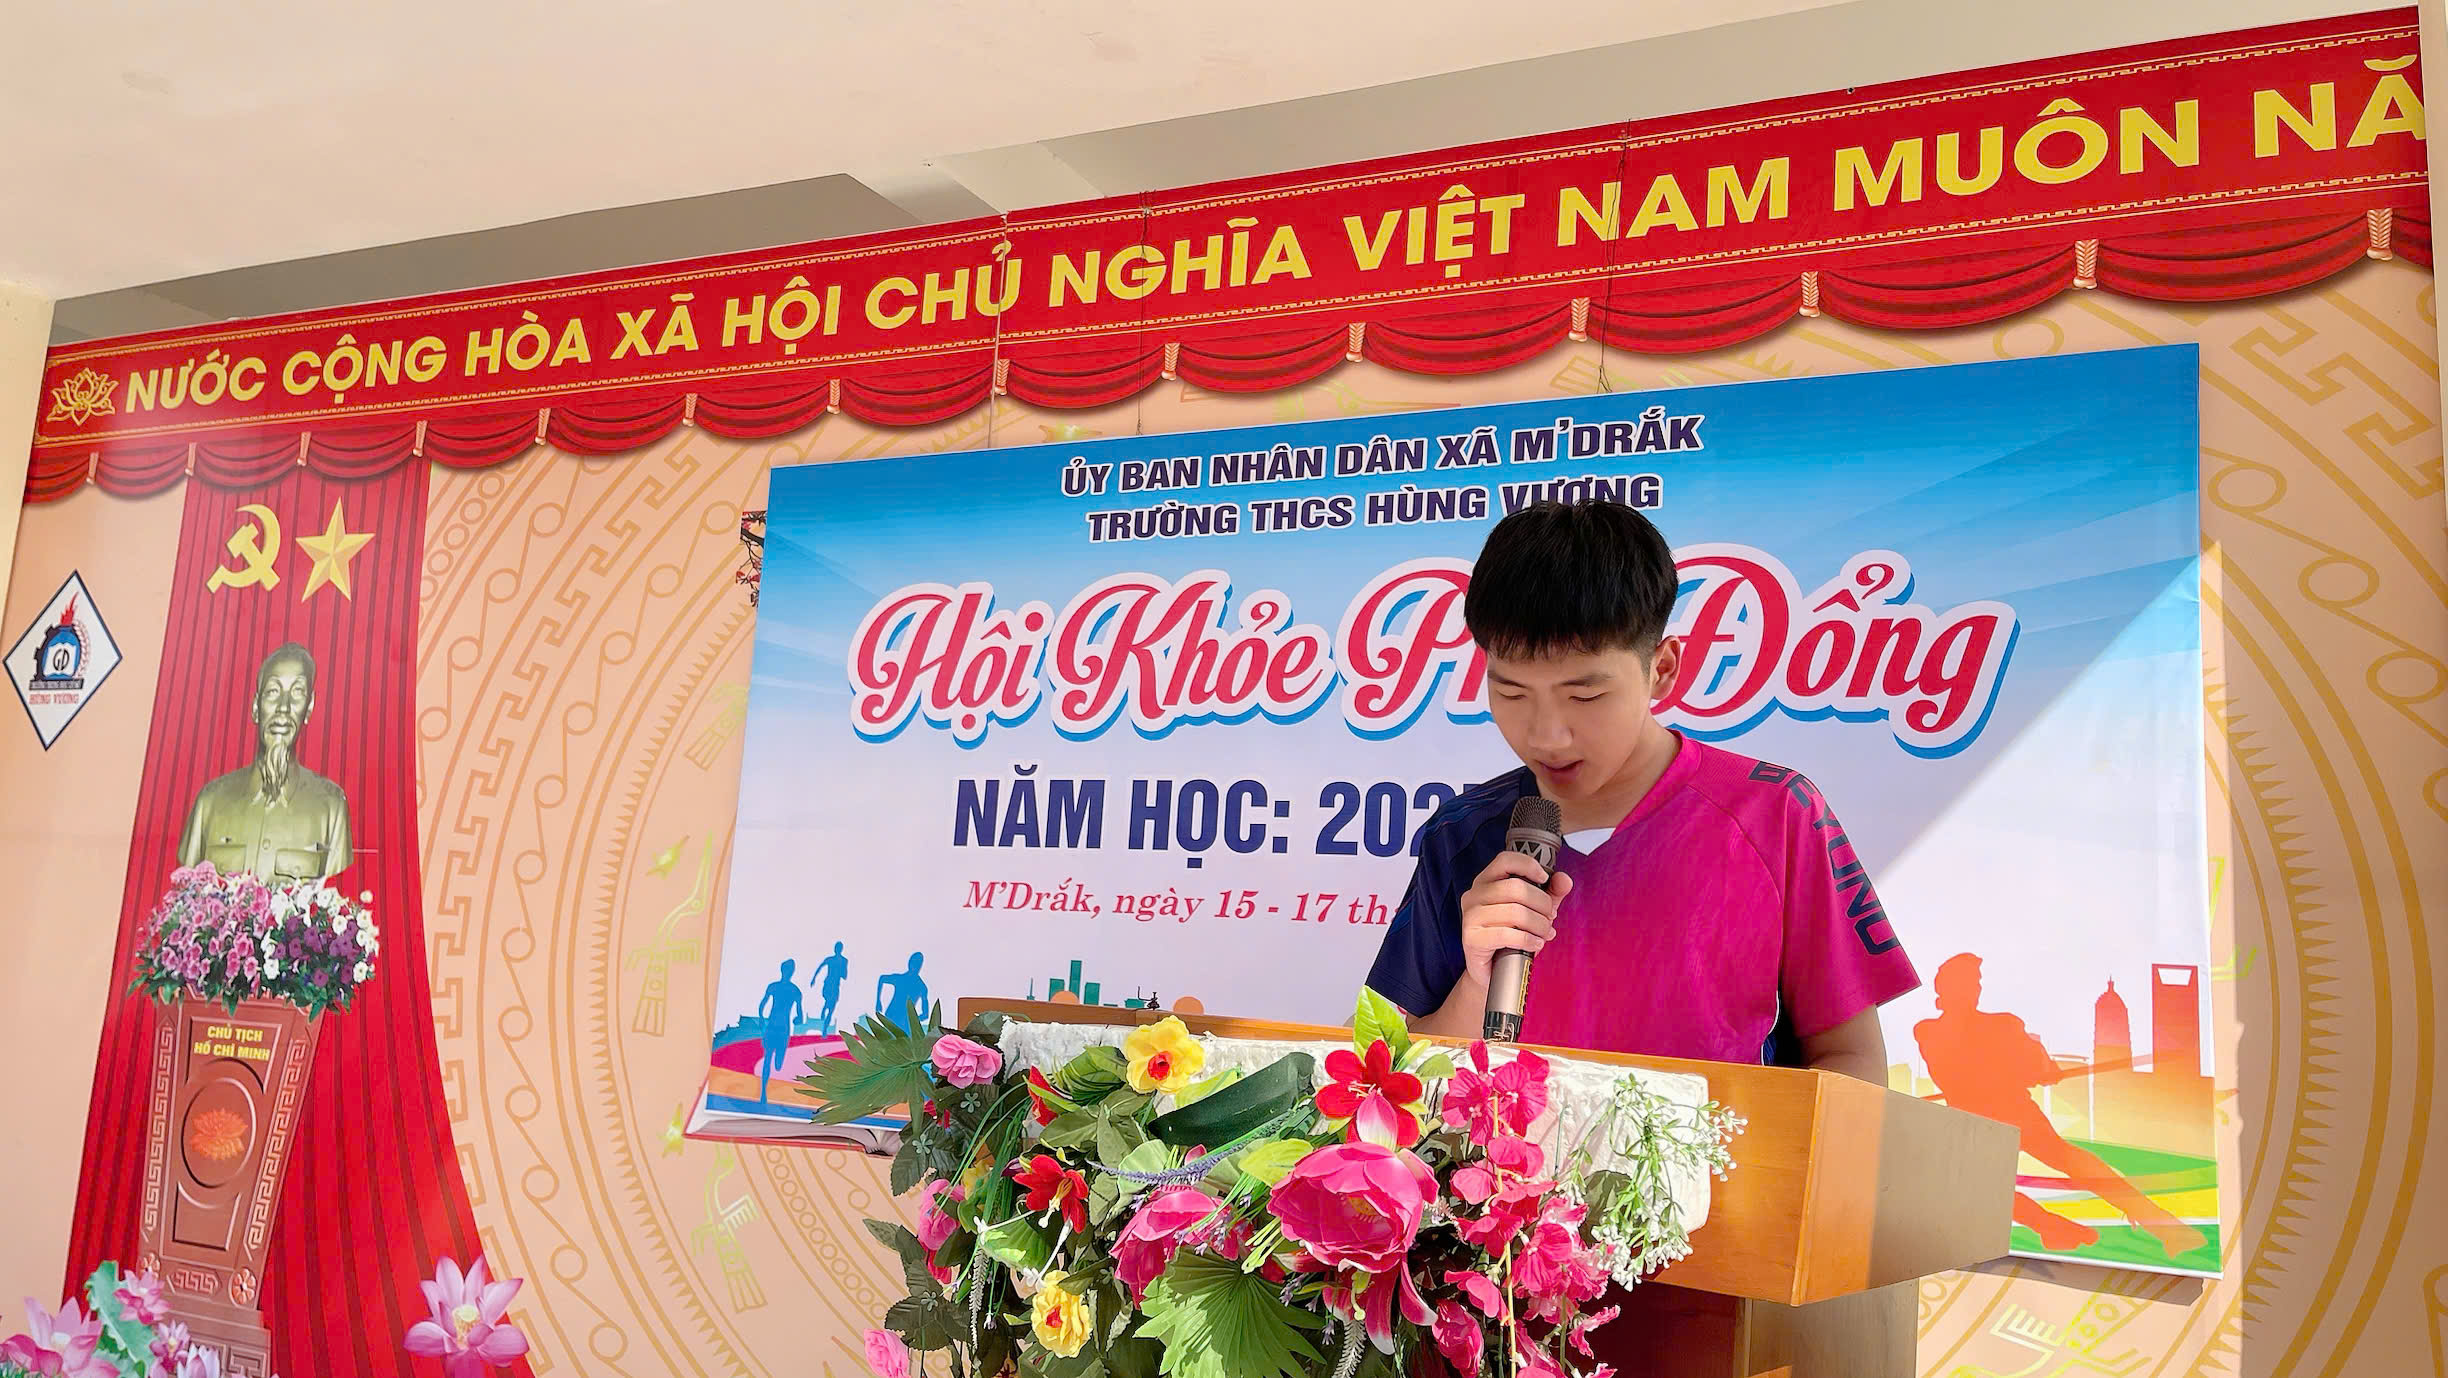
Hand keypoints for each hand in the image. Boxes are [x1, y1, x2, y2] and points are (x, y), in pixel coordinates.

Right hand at [1458, 850, 1571, 988]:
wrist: (1491, 971)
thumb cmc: (1510, 937)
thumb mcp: (1534, 911)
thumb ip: (1550, 894)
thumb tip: (1564, 879)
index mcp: (1486, 882)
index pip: (1505, 860)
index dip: (1528, 865)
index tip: (1545, 878)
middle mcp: (1474, 895)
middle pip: (1516, 888)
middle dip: (1542, 904)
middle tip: (1550, 918)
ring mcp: (1470, 916)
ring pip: (1515, 912)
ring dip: (1539, 925)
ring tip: (1545, 933)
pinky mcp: (1471, 938)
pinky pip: (1507, 934)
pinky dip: (1528, 940)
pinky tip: (1535, 944)